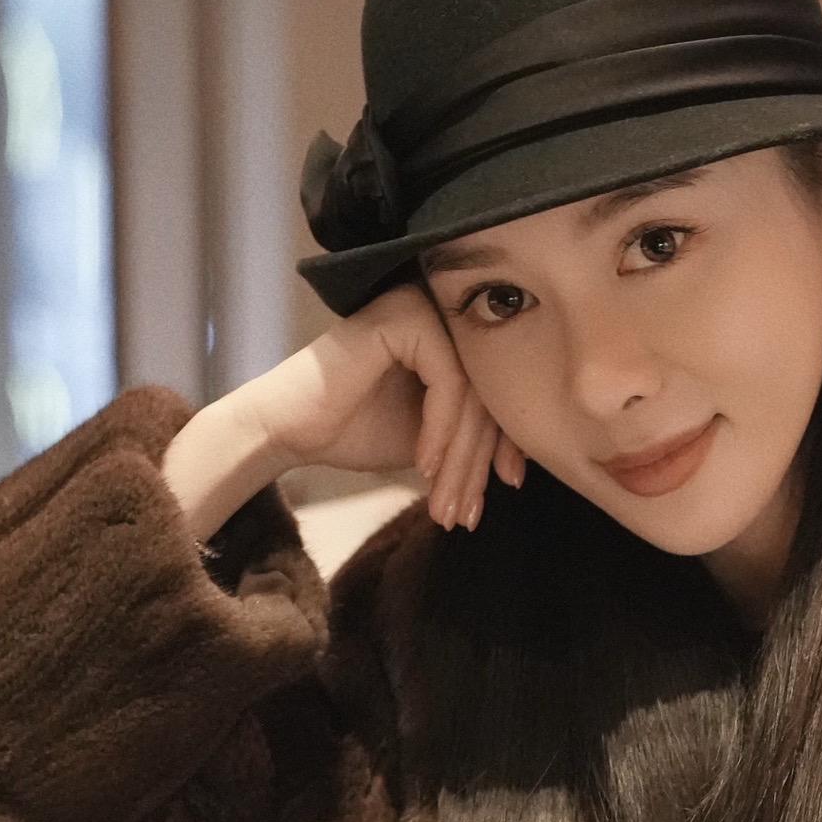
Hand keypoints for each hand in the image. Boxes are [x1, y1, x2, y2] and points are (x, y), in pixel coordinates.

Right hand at [244, 282, 526, 527]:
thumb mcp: (434, 436)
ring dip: (460, 460)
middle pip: (489, 392)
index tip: (507, 489)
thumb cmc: (356, 430)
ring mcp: (424, 307)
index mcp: (457, 333)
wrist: (287, 429)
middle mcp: (445, 310)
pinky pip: (449, 382)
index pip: (501, 389)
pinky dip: (440, 432)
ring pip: (473, 392)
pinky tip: (422, 468)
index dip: (507, 444)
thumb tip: (534, 456)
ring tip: (448, 508)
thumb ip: (477, 433)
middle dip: (479, 463)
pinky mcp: (404, 317)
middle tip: (468, 515)